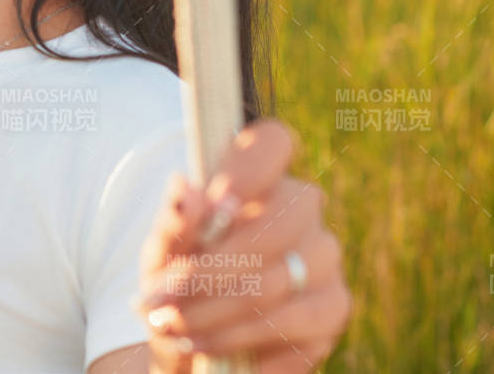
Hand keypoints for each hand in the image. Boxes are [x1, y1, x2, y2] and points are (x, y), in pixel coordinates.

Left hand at [134, 120, 350, 372]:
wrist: (194, 330)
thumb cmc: (178, 273)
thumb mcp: (163, 248)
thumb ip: (173, 222)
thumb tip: (187, 196)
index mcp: (258, 173)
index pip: (272, 143)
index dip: (250, 169)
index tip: (214, 203)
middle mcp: (302, 207)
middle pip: (272, 229)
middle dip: (207, 274)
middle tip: (160, 302)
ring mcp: (325, 257)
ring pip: (274, 286)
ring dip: (214, 316)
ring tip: (173, 329)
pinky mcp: (334, 308)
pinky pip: (293, 330)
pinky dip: (242, 345)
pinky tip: (208, 350)